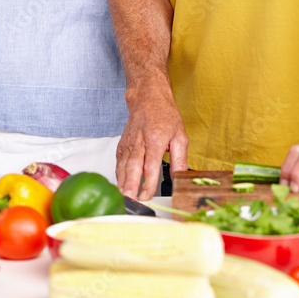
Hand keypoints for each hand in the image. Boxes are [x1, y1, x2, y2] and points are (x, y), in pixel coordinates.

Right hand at [115, 82, 187, 200]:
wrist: (148, 97)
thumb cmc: (165, 115)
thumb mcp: (180, 136)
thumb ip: (180, 159)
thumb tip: (179, 178)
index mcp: (156, 138)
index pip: (151, 164)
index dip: (149, 182)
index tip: (147, 195)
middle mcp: (140, 140)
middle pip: (134, 165)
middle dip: (131, 184)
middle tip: (130, 200)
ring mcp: (130, 141)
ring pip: (124, 163)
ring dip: (122, 181)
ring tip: (123, 196)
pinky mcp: (123, 143)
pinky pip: (119, 160)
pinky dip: (118, 172)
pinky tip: (120, 183)